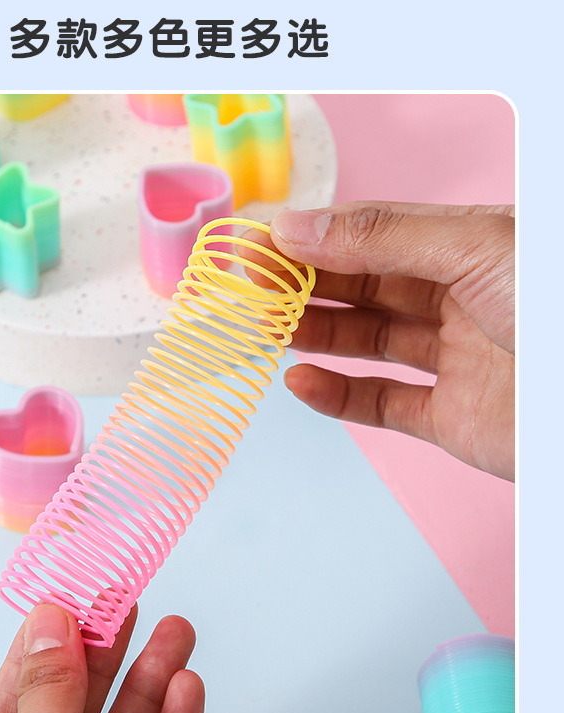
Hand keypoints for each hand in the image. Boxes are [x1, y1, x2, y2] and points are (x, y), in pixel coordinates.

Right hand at [245, 202, 514, 480]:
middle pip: (363, 287)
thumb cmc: (554, 311)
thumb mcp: (473, 247)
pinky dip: (338, 397)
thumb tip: (297, 225)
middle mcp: (459, 298)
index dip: (313, 238)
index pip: (373, 235)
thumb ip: (381, 237)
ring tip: (263, 330)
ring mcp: (454, 359)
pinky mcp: (451, 417)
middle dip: (304, 285)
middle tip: (249, 290)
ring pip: (367, 342)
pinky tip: (301, 382)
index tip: (259, 245)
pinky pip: (383, 403)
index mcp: (469, 246)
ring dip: (313, 336)